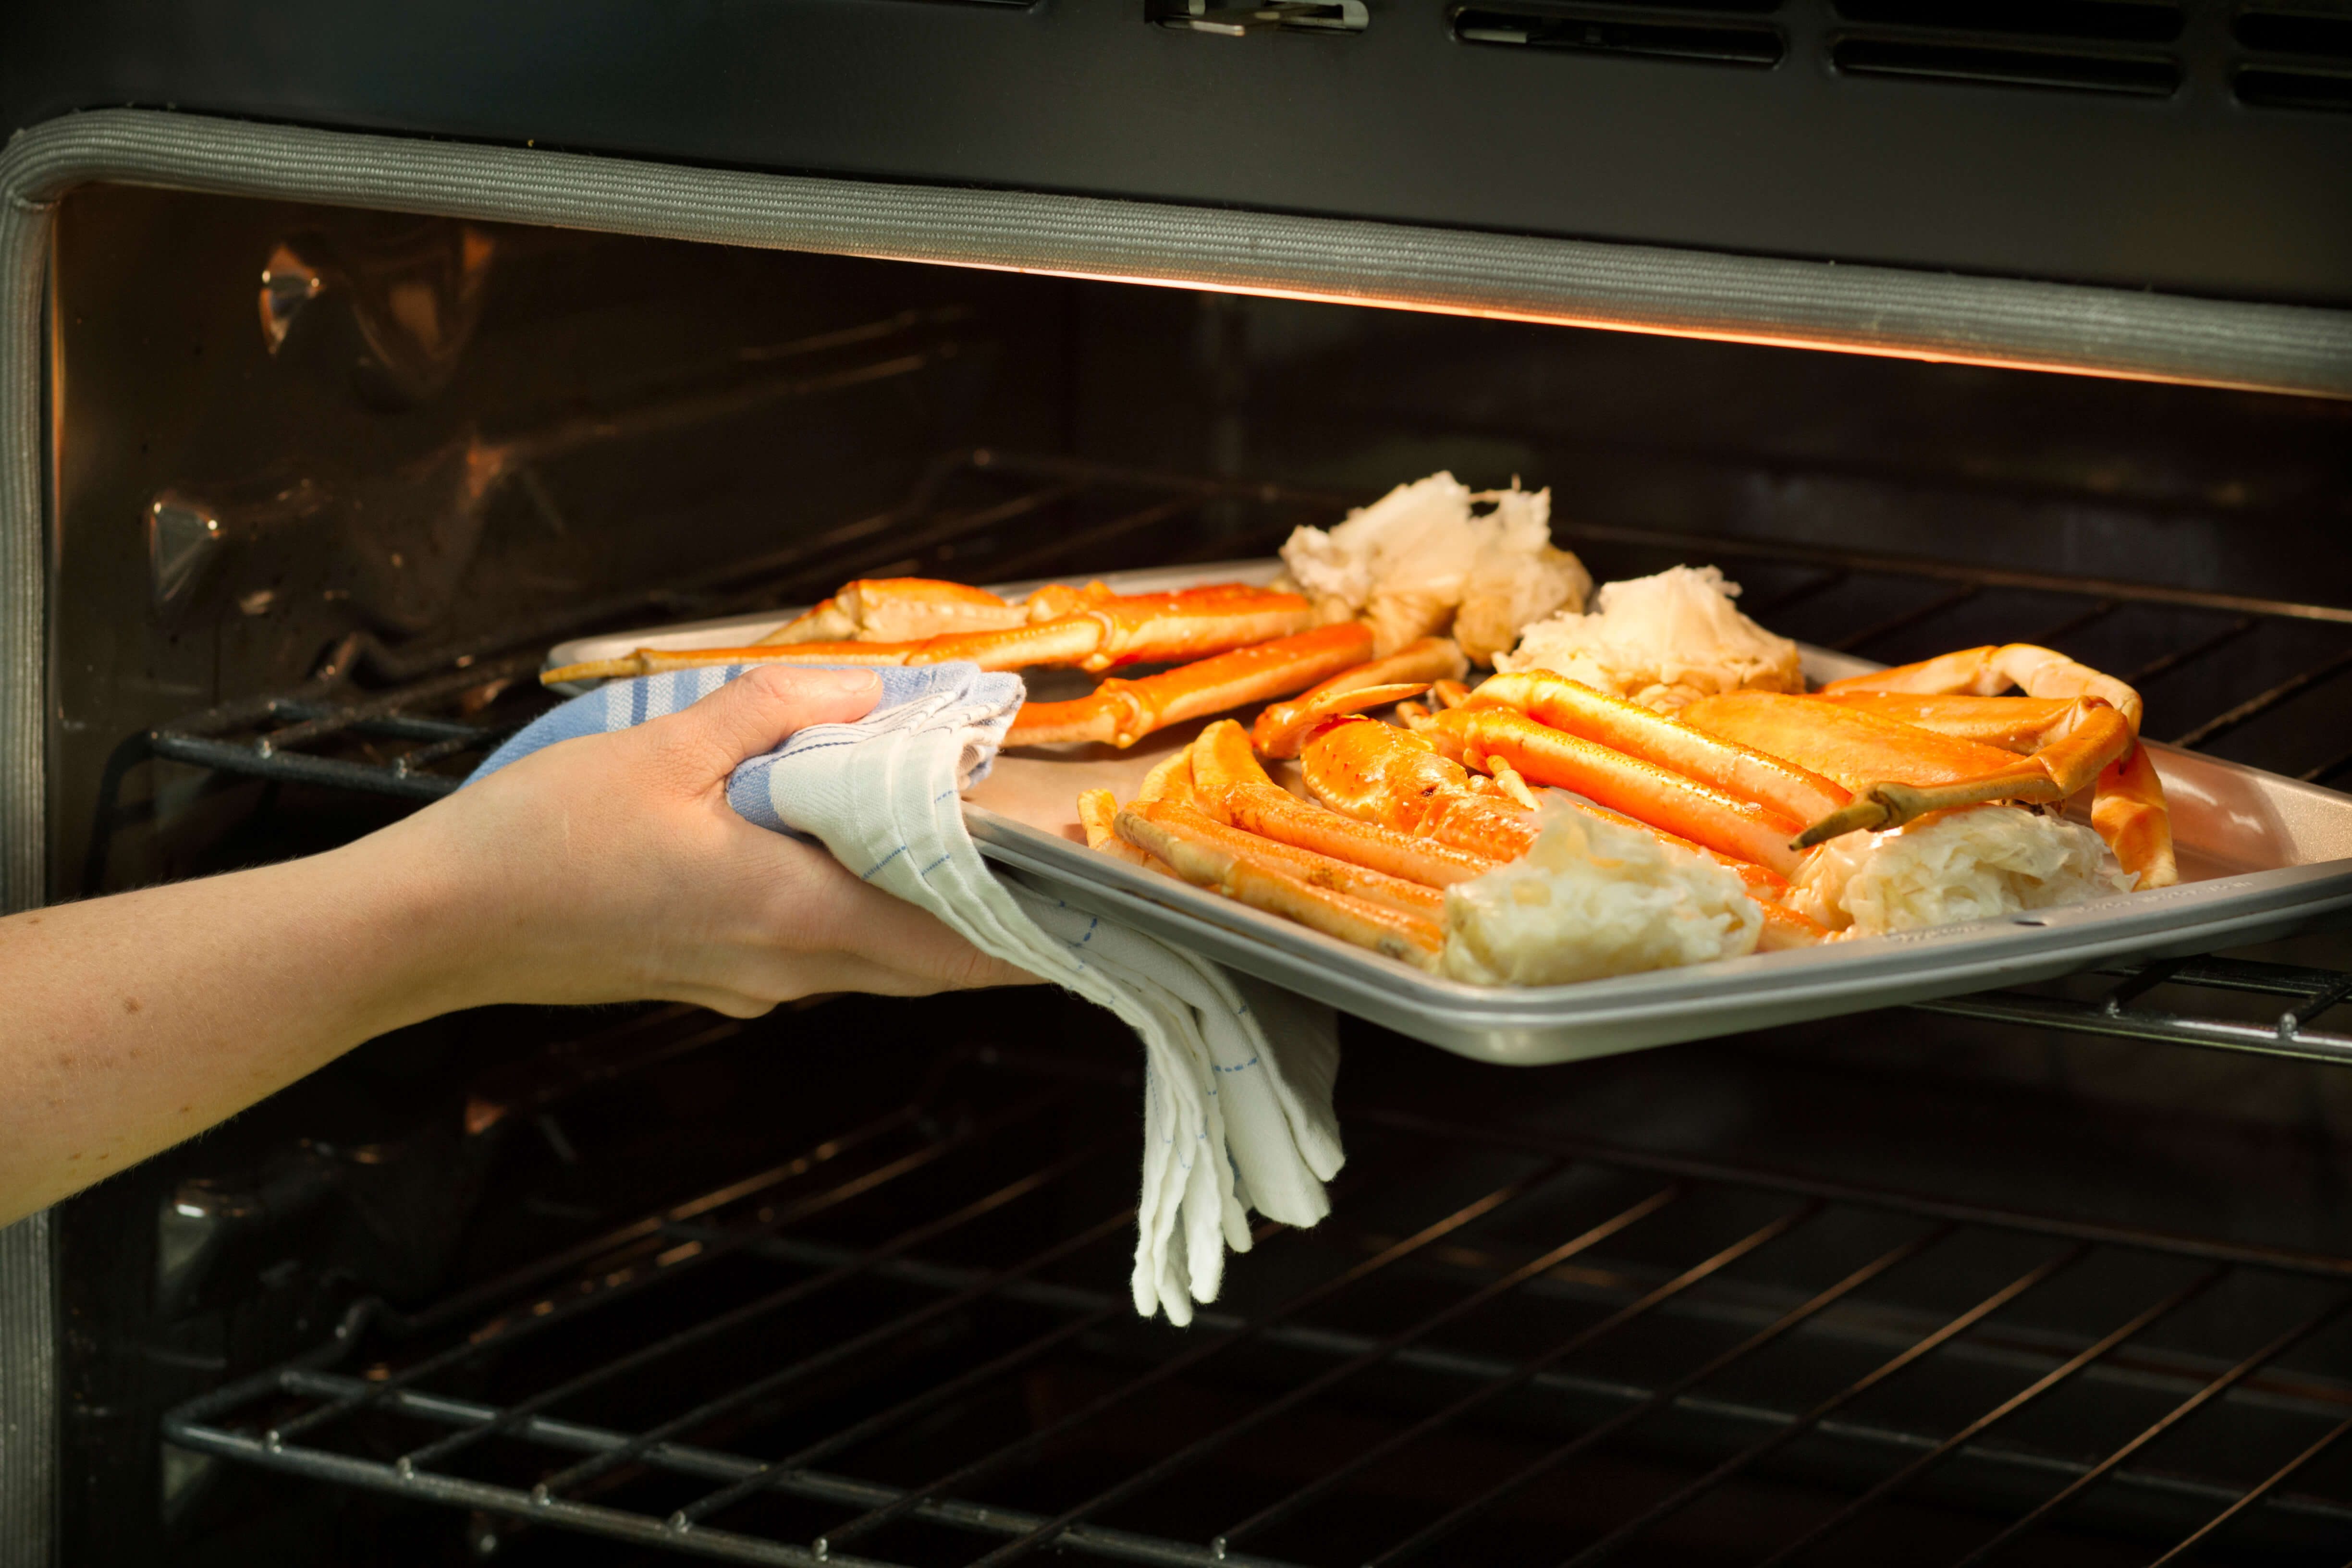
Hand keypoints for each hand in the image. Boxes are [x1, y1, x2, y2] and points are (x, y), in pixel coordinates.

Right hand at [370, 665, 1041, 1016]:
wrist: (437, 928)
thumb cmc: (535, 844)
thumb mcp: (660, 749)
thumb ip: (774, 714)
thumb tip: (866, 694)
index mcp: (790, 913)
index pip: (950, 941)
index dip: (1029, 933)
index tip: (1090, 917)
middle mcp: (782, 967)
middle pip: (924, 961)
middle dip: (992, 927)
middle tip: (1045, 883)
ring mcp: (743, 985)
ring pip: (870, 960)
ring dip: (922, 919)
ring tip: (958, 858)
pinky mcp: (707, 979)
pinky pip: (812, 955)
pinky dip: (854, 917)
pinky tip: (838, 861)